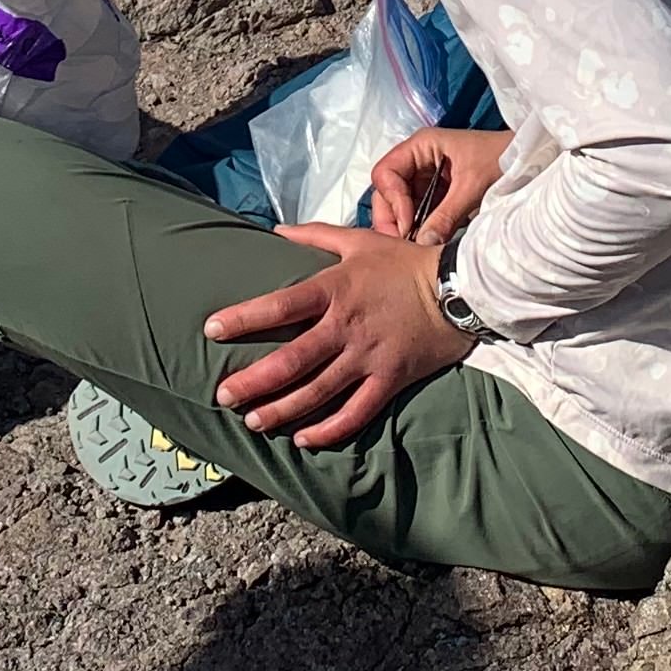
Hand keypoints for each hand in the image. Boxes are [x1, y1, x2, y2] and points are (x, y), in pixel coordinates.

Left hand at [205, 223, 473, 448]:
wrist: (458, 288)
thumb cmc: (404, 262)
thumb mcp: (358, 240)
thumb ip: (314, 236)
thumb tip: (275, 231)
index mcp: (335, 289)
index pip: (280, 305)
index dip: (244, 317)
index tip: (211, 329)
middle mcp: (346, 327)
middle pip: (291, 360)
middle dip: (254, 381)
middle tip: (224, 396)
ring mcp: (368, 357)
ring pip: (318, 392)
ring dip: (282, 410)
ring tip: (254, 422)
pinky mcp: (390, 380)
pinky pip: (356, 412)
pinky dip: (329, 430)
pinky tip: (305, 439)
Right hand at [367, 125, 512, 245]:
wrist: (530, 160)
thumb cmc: (501, 160)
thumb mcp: (472, 187)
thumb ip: (446, 215)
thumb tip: (422, 244)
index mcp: (421, 146)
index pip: (386, 172)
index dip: (392, 200)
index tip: (408, 226)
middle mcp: (418, 160)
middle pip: (388, 190)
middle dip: (393, 217)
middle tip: (403, 244)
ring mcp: (427, 177)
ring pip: (401, 204)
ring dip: (405, 226)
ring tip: (414, 247)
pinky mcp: (438, 194)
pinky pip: (419, 212)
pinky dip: (420, 227)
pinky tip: (425, 242)